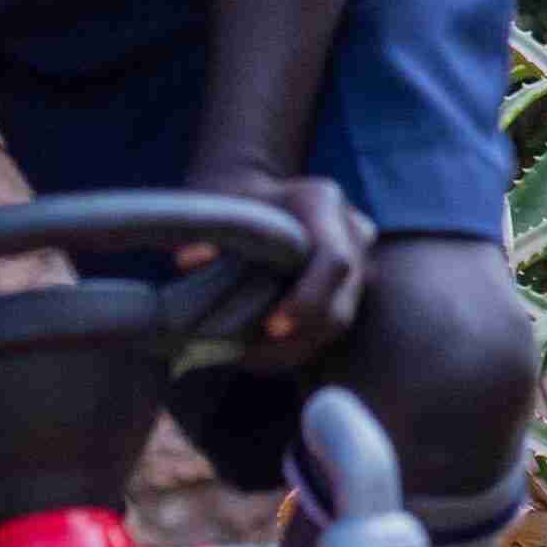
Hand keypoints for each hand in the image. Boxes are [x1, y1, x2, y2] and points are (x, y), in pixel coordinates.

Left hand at [199, 167, 375, 360]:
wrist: (256, 189)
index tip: (271, 327)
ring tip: (242, 357)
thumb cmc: (232, 195)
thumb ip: (207, 230)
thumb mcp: (216, 203)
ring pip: (336, 324)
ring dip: (290, 348)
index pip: (334, 261)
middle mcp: (352, 232)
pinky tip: (254, 351)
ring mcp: (358, 261)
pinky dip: (292, 345)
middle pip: (340, 304)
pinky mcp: (351, 287)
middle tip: (243, 357)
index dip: (308, 300)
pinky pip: (327, 327)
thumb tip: (187, 260)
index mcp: (322, 201)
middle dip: (294, 339)